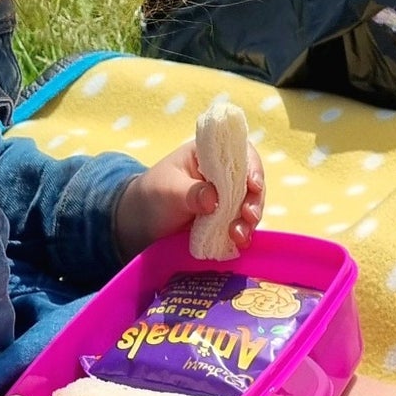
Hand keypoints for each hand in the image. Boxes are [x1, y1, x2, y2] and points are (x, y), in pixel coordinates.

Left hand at [114, 140, 265, 258]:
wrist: (141, 222)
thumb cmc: (152, 195)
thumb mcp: (167, 190)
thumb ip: (190, 192)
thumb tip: (213, 198)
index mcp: (209, 154)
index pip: (240, 152)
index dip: (252, 167)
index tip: (253, 185)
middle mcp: (223, 173)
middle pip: (251, 181)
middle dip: (254, 200)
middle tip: (248, 216)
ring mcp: (226, 196)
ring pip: (249, 205)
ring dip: (249, 221)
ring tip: (239, 237)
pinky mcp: (225, 218)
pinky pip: (240, 223)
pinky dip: (242, 233)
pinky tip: (238, 243)